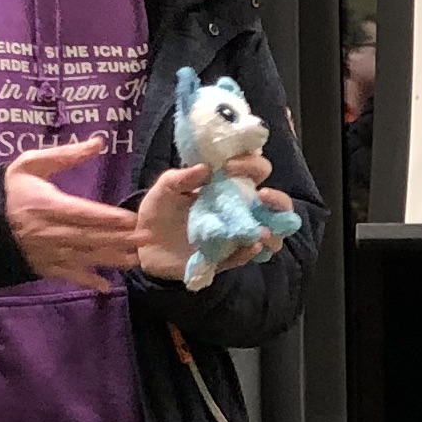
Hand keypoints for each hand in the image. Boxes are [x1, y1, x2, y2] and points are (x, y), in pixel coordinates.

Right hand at [5, 138, 150, 287]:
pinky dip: (87, 281)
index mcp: (48, 206)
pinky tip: (106, 287)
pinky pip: (68, 275)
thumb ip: (66, 155)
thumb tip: (98, 142)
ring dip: (111, 260)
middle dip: (120, 239)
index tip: (131, 219)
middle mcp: (50, 232)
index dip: (108, 217)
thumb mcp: (32, 164)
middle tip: (147, 239)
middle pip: (90, 237)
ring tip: (136, 260)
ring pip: (84, 257)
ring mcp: (47, 252)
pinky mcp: (44, 266)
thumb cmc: (11, 188)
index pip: (83, 213)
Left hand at [128, 161, 296, 287]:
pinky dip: (250, 251)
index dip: (251, 163)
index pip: (255, 170)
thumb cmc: (158, 211)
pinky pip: (245, 256)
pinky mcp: (226, 257)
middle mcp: (239, 210)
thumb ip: (182, 177)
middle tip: (262, 196)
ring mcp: (235, 235)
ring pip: (272, 234)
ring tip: (261, 229)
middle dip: (278, 199)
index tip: (229, 165)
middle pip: (277, 204)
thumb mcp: (165, 188)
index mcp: (228, 187)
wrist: (144, 247)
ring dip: (273, 230)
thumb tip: (207, 168)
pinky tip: (251, 246)